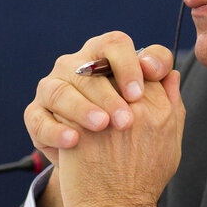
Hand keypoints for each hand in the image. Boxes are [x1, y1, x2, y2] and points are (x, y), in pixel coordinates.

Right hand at [24, 32, 172, 165]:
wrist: (103, 163)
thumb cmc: (129, 122)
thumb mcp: (152, 104)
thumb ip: (161, 86)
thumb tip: (171, 74)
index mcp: (104, 54)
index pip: (115, 43)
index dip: (127, 65)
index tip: (139, 93)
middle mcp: (74, 65)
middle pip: (87, 69)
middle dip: (108, 95)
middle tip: (126, 121)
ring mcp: (52, 87)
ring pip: (60, 90)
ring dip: (81, 108)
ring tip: (101, 126)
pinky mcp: (35, 114)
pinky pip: (39, 118)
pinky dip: (56, 129)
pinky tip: (74, 141)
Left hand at [59, 70, 184, 206]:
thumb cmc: (144, 179)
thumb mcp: (172, 140)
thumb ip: (174, 103)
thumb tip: (172, 74)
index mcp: (161, 109)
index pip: (147, 66)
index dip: (133, 69)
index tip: (126, 80)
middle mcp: (137, 110)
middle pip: (117, 70)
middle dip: (108, 75)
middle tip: (102, 87)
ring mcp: (108, 120)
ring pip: (91, 82)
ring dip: (86, 90)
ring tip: (86, 105)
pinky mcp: (82, 133)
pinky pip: (70, 105)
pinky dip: (68, 110)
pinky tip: (71, 121)